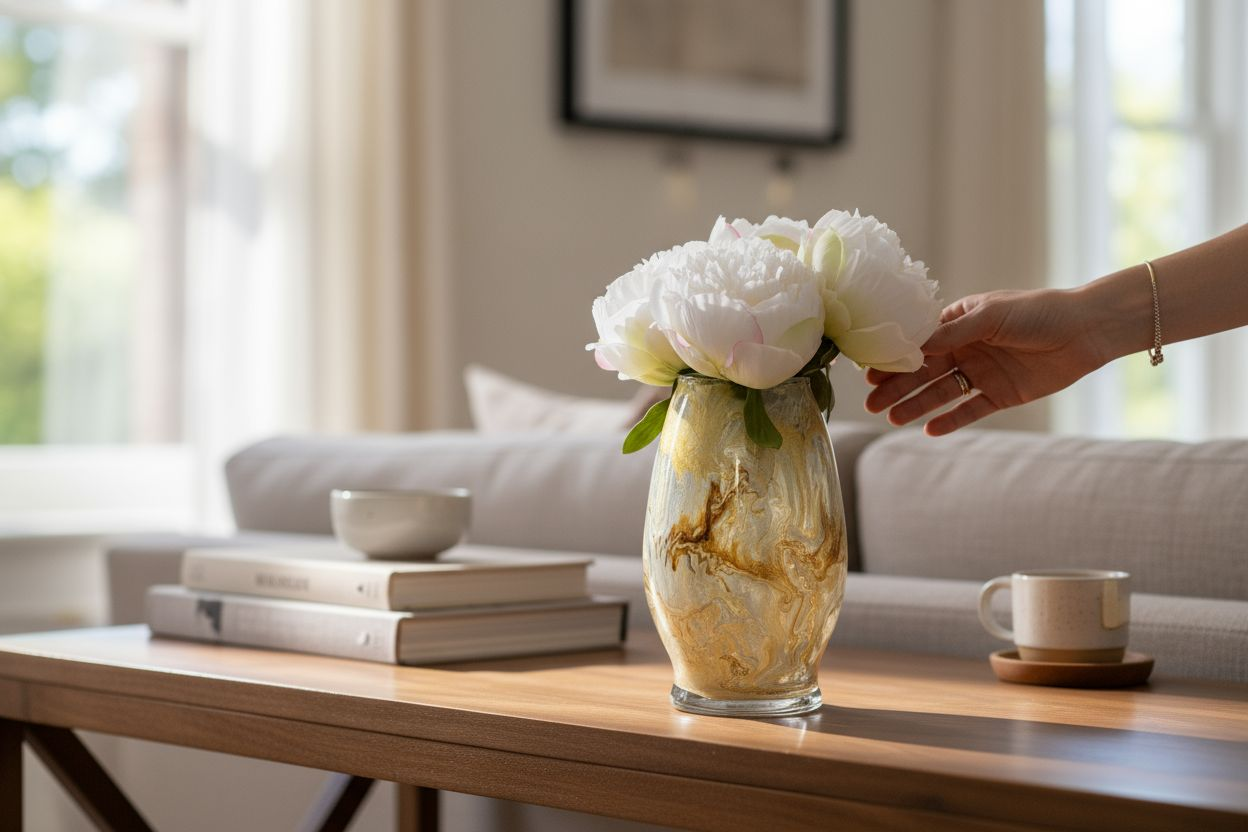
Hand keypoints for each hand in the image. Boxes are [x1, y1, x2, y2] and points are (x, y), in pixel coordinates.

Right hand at [864, 289, 1104, 434]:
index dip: (895, 357)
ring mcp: (982, 373)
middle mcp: (966, 348)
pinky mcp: (1001, 395)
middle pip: (924, 371)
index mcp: (959, 323)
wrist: (1086, 330)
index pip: (918, 342)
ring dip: (917, 405)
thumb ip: (953, 333)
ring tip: (893, 418)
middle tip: (872, 403)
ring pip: (941, 392)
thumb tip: (914, 345)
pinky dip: (950, 421)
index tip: (870, 372)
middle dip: (897, 386)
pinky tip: (929, 430)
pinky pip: (969, 410)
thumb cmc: (1038, 311)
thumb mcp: (991, 315)